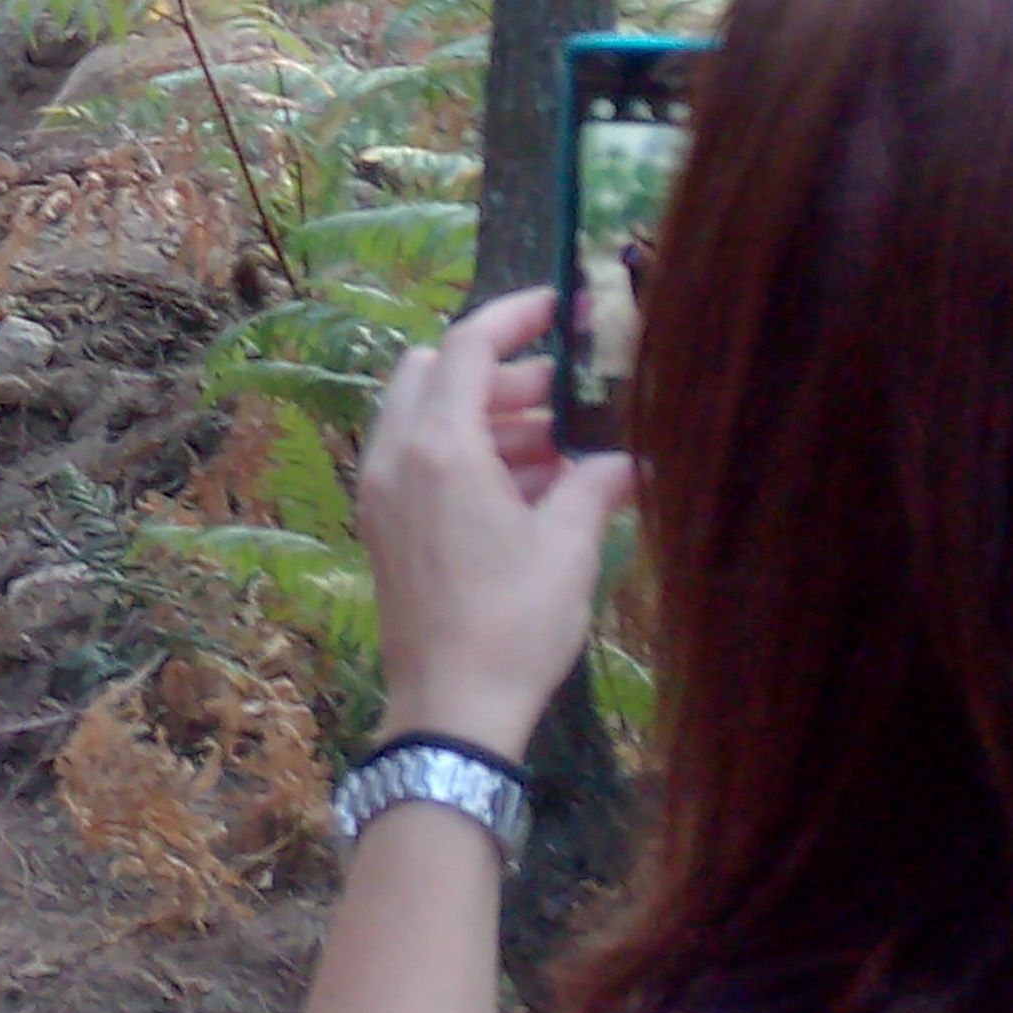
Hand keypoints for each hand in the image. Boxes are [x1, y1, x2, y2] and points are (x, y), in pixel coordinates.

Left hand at [350, 288, 634, 759]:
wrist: (450, 707)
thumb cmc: (512, 623)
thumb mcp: (569, 547)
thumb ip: (596, 484)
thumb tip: (632, 459)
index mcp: (438, 448)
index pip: (465, 347)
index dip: (512, 317)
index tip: (556, 305)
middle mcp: (394, 458)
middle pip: (435, 375)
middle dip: (500, 375)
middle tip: (564, 396)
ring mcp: (380, 493)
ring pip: (425, 419)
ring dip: (487, 419)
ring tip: (560, 450)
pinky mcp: (382, 526)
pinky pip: (419, 462)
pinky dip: (466, 455)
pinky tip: (527, 488)